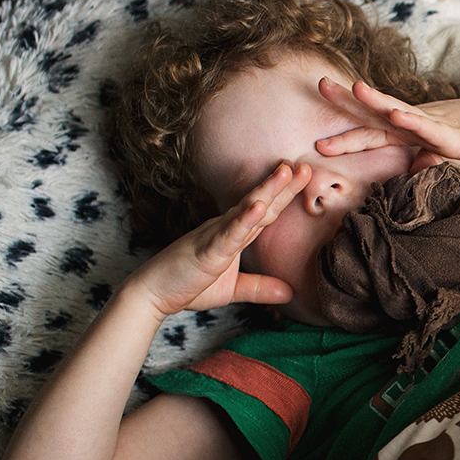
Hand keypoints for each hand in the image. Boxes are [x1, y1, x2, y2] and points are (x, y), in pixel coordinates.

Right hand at [127, 162, 307, 317]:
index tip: (305, 177)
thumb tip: (289, 293)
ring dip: (266, 191)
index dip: (285, 195)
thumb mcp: (232, 289)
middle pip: (260, 203)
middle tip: (305, 166)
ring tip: (286, 172)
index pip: (265, 213)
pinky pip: (227, 234)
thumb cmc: (188, 285)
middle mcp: (225, 228)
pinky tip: (258, 207)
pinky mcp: (206, 251)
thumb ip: (259, 288)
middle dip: (283, 185)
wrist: (154, 293)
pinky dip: (243, 220)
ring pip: (245, 210)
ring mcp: (215, 236)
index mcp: (233, 234)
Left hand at [314, 79, 459, 169]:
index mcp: (412, 128)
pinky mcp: (455, 133)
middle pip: (377, 113)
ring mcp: (435, 123)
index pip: (374, 131)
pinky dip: (413, 121)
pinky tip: (397, 115)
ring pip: (400, 111)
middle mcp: (417, 121)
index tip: (321, 143)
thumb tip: (411, 170)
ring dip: (377, 100)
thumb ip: (427, 160)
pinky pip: (430, 128)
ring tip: (355, 88)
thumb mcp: (446, 154)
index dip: (348, 135)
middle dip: (348, 101)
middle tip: (321, 86)